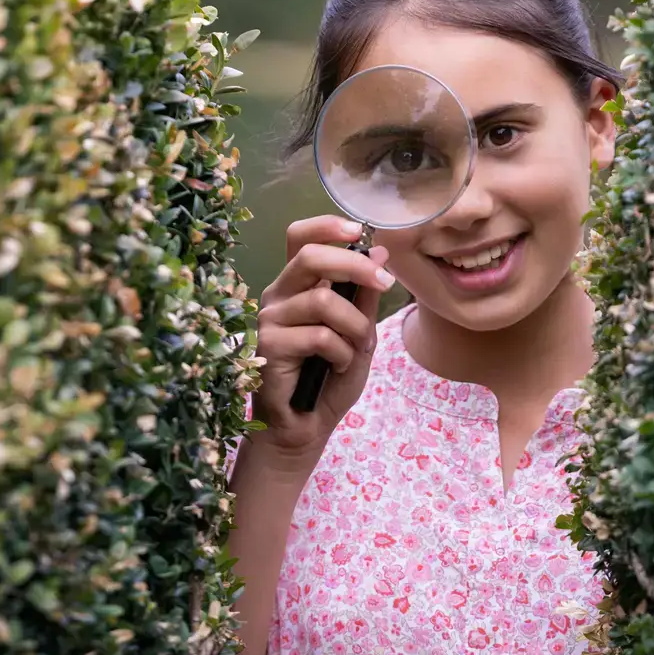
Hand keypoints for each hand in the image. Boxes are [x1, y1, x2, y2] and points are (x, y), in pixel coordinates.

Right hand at [253, 215, 395, 464]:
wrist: (305, 428)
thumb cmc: (328, 381)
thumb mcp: (359, 336)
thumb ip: (365, 297)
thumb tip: (379, 252)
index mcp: (297, 287)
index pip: (300, 237)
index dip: (326, 225)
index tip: (359, 230)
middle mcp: (278, 296)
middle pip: (310, 255)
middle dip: (354, 265)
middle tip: (384, 283)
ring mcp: (270, 320)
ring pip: (322, 300)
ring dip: (355, 326)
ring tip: (356, 350)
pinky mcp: (269, 347)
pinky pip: (319, 336)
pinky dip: (342, 353)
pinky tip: (337, 368)